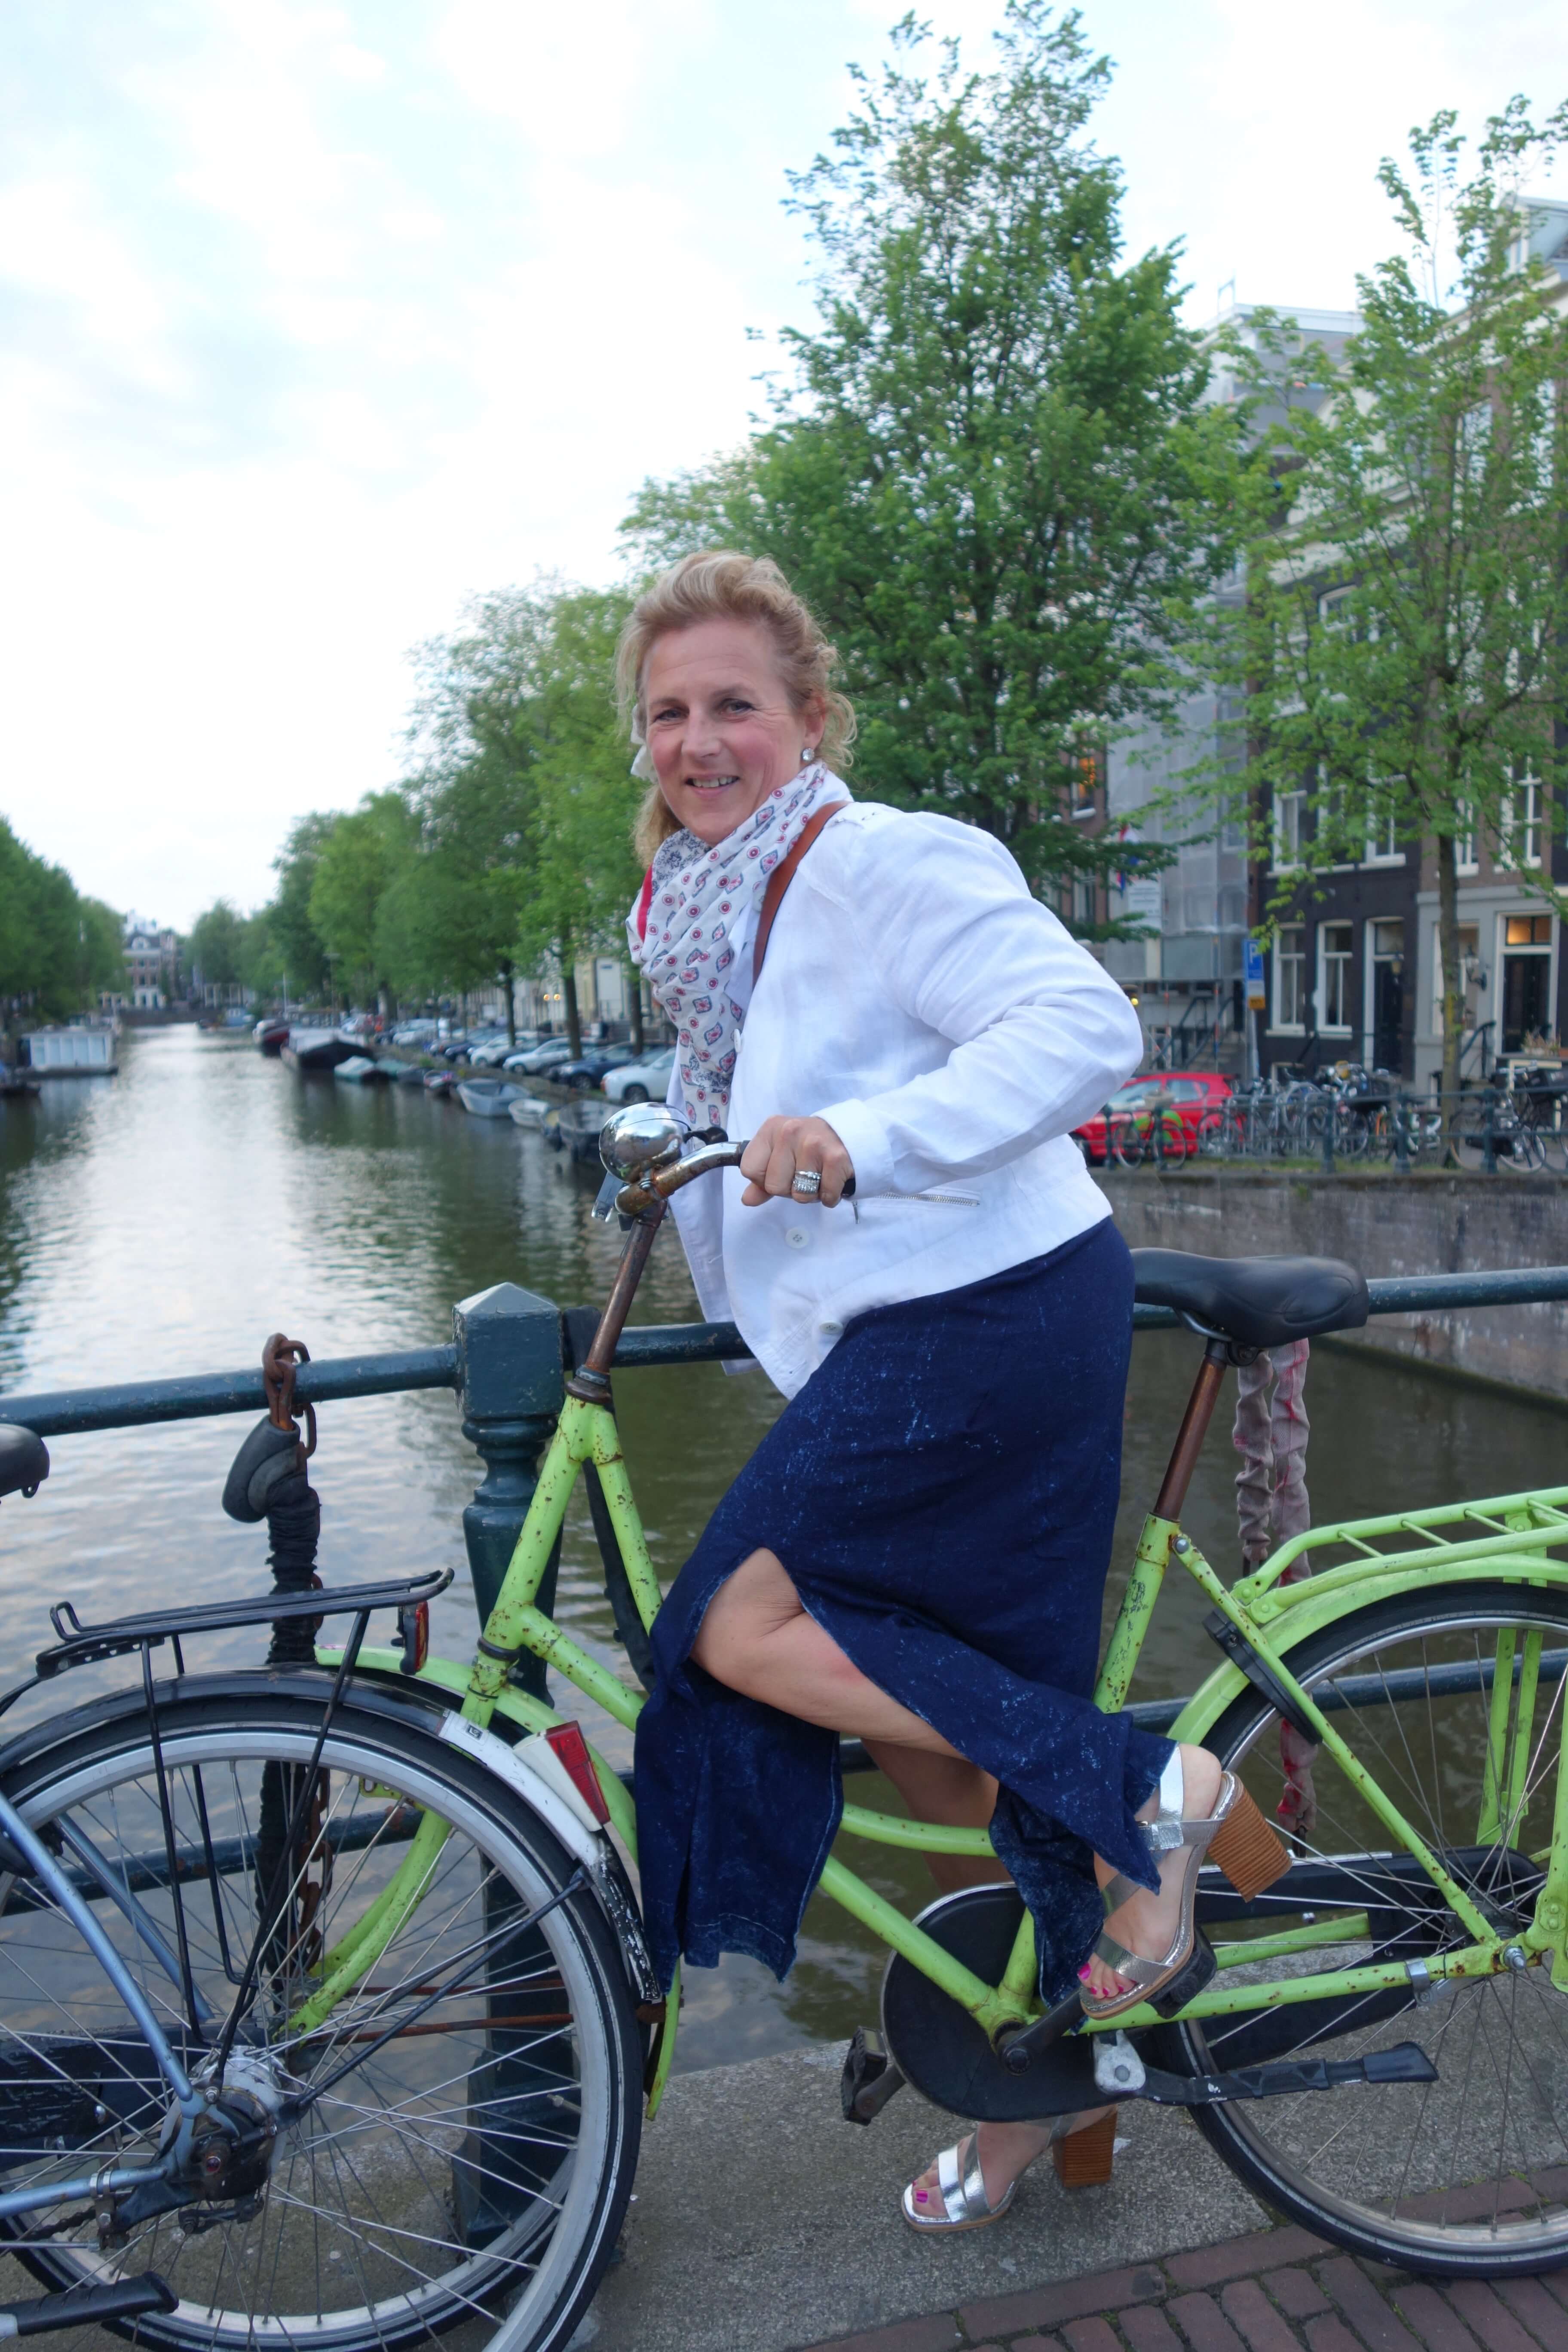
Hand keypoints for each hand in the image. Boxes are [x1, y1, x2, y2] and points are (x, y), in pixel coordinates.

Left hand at [739, 1115, 853, 1208]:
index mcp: (771, 1129)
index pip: (750, 1170)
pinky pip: (825, 1195)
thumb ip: (761, 1177)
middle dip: (789, 1189)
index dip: (764, 1180)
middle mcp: (789, 1131)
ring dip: (811, 1194)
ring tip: (818, 1176)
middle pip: (774, 1186)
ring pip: (799, 1195)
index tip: (781, 1171)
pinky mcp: (835, 1158)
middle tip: (803, 1174)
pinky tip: (832, 1180)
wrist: (849, 1133)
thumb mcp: (780, 1153)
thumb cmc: (809, 1145)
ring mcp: (813, 1144)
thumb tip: (747, 1200)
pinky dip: (830, 1196)